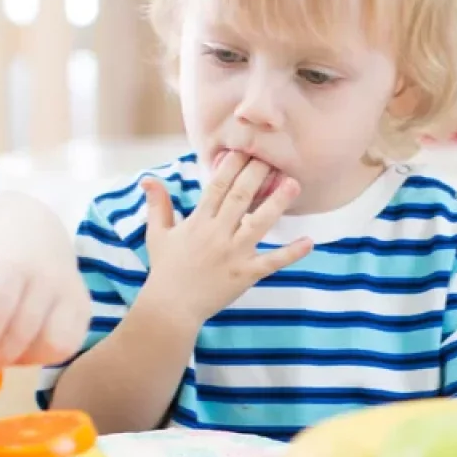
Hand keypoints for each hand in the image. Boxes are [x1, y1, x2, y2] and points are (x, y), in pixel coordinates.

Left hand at [0, 210, 90, 377]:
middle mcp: (48, 277)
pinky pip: (69, 346)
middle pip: (24, 331)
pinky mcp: (86, 308)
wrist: (39, 235)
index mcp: (13, 265)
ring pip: (54, 343)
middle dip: (0, 358)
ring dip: (26, 359)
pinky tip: (30, 349)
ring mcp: (72, 293)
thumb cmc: (4, 260)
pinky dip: (47, 356)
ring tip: (9, 355)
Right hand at [140, 152, 311, 327]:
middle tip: (273, 155)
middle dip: (256, 174)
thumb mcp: (157, 234)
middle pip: (240, 197)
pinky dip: (291, 253)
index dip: (231, 166)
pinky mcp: (245, 275)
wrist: (170, 308)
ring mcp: (233, 254)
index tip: (245, 149)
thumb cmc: (165, 270)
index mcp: (198, 222)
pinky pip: (271, 262)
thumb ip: (157, 204)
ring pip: (259, 224)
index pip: (217, 187)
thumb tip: (148, 179)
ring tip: (294, 184)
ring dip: (277, 203)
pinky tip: (308, 241)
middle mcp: (217, 234)